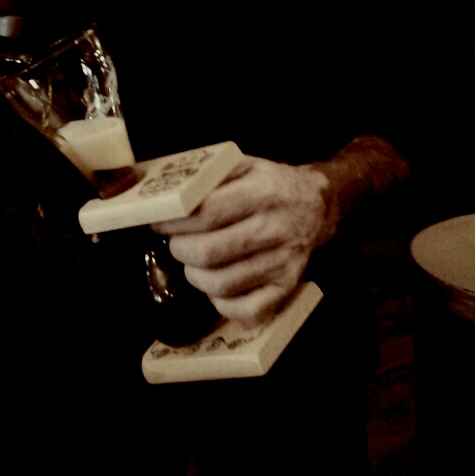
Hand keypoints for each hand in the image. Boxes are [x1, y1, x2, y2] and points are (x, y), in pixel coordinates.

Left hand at [152, 155, 329, 324]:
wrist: (316, 205)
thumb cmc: (269, 184)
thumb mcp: (244, 165)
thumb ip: (209, 175)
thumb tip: (166, 194)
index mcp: (262, 191)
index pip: (206, 212)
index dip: (174, 222)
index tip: (158, 222)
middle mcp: (275, 228)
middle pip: (210, 252)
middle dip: (180, 250)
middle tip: (175, 243)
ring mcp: (283, 262)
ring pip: (223, 284)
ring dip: (195, 276)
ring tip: (191, 262)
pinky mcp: (287, 286)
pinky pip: (248, 310)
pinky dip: (222, 305)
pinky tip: (215, 288)